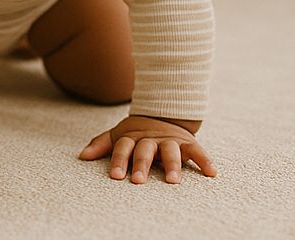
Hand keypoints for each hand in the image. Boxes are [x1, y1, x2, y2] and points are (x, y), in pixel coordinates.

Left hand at [79, 115, 215, 184]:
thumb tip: (82, 155)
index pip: (123, 148)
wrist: (163, 113)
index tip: (115, 176)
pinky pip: (197, 151)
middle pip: (145, 150)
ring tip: (172, 181)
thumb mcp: (119, 135)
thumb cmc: (137, 133)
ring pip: (170, 151)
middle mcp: (150, 138)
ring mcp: (169, 140)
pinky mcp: (187, 142)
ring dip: (172, 165)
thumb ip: (102, 144)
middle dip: (141, 165)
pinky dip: (205, 160)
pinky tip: (212, 173)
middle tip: (138, 181)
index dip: (119, 160)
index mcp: (132, 137)